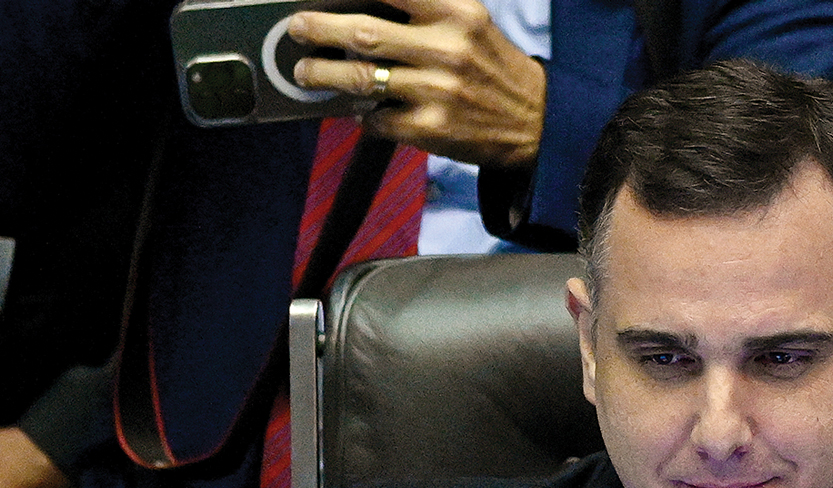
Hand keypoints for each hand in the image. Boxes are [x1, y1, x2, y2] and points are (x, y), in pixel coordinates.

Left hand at [288, 0, 545, 169]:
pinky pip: (379, 120)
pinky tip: (358, 109)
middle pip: (364, 33)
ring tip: (306, 70)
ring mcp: (438, 92)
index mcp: (456, 12)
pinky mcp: (432, 130)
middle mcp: (448, 49)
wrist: (535, 122)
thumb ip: (424, 6)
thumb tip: (360, 5)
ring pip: (363, 79)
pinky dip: (361, 114)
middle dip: (319, 28)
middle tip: (297, 28)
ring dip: (325, 73)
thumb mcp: (469, 20)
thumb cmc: (491, 65)